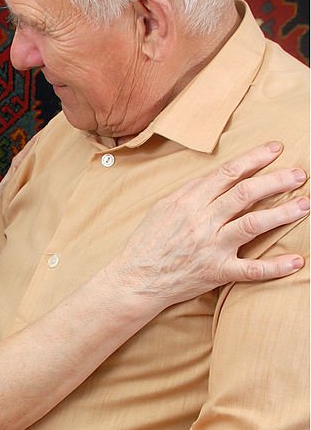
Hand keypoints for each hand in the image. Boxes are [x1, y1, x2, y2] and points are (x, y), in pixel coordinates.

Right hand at [111, 142, 307, 306]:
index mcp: (189, 201)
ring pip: (253, 224)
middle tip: (299, 174)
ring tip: (305, 204)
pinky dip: (275, 267)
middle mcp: (202, 222)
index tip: (276, 149)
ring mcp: (211, 247)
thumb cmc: (148, 242)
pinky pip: (251, 270)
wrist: (135, 280)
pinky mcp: (216, 272)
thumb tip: (220, 177)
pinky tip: (296, 261)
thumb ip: (192, 191)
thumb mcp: (163, 207)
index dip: (255, 159)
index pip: (228, 173)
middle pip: (246, 193)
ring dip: (282, 213)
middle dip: (276, 180)